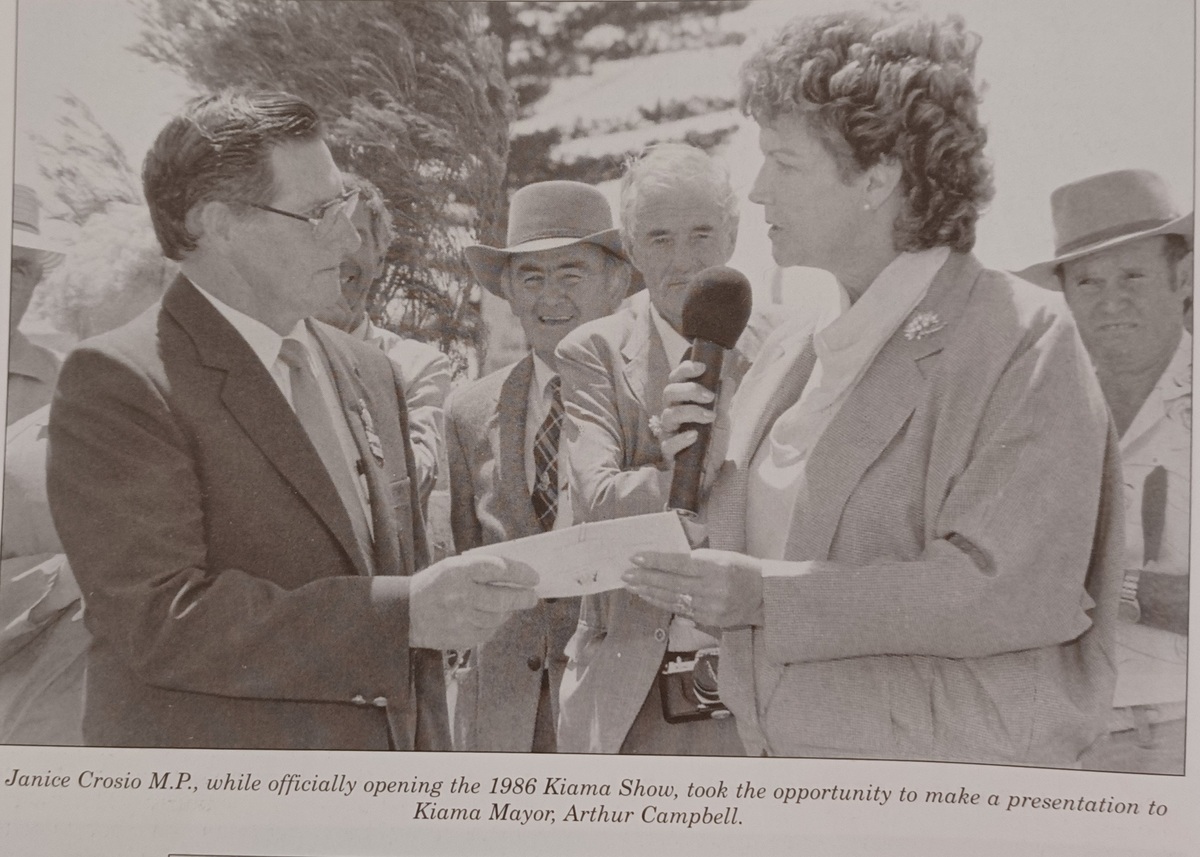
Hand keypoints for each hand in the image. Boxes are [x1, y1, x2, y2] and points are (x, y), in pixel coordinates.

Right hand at [409, 555, 538, 649]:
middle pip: (503, 598)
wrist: (405, 613)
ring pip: (498, 617)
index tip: (534, 576)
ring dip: (508, 611)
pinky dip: (494, 624)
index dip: (520, 573)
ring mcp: (461, 620)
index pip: (498, 569)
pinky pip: (488, 632)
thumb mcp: (452, 566)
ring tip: (510, 605)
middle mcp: (460, 596)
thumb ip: (481, 569)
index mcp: (458, 572)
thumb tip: (515, 575)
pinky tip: (490, 617)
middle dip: (523, 597)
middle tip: (532, 596)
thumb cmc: (434, 585)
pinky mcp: (461, 638)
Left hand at [623, 548, 763, 628]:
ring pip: (673, 600)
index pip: (679, 563)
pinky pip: (681, 611)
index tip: (635, 558)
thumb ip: (694, 558)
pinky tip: (650, 597)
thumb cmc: (742, 569)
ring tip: (632, 586)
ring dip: (650, 593)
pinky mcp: (711, 620)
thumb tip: (664, 559)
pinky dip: (663, 603)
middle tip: (626, 574)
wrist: (767, 595)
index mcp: (716, 566)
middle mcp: (713, 588)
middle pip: (672, 583)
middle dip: (646, 578)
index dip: (655, 561)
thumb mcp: (721, 555)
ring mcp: (711, 607)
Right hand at [658, 360, 714, 464]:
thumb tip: (726, 378)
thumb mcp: (721, 419)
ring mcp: (668, 433)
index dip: (685, 370)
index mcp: (682, 402)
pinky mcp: (668, 453)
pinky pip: (669, 443)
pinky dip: (682, 438)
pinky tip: (695, 436)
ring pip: (669, 415)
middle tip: (709, 396)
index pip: (676, 380)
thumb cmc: (712, 442)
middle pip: (669, 393)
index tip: (702, 367)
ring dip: (691, 412)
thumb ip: (723, 400)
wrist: (711, 472)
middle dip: (689, 390)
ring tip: (709, 416)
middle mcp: (672, 414)